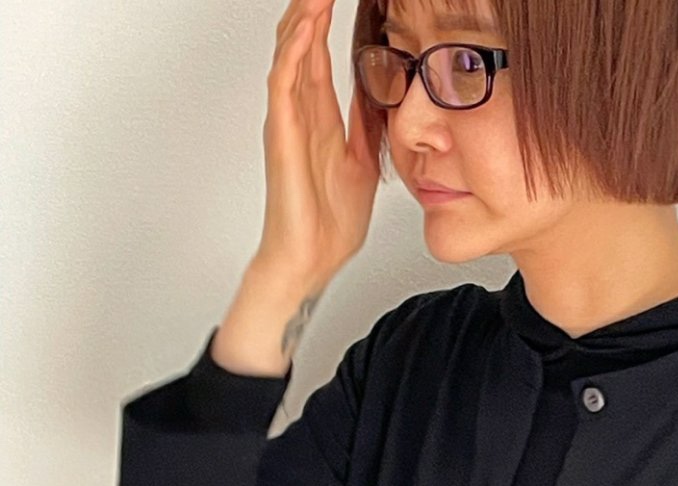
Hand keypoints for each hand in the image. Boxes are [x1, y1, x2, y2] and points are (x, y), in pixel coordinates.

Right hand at [256, 0, 380, 290]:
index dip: (328, 21)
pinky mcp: (282, 136)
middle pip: (301, 44)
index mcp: (321, 119)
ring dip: (300, 19)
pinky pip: (282, 85)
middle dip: (311, 9)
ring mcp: (289, 122)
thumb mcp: (364, 163)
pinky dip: (292, 54)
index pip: (320, 55)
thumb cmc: (330, 222)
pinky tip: (302, 29)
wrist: (314, 258)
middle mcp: (301, 114)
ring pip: (289, 54)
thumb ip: (368, 127)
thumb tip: (384, 98)